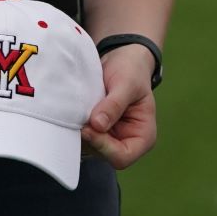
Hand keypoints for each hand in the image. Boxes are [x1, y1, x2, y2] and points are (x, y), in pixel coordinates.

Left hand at [82, 45, 157, 169]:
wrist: (121, 58)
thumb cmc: (131, 71)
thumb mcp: (127, 84)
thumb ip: (114, 105)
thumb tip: (97, 125)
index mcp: (142, 137)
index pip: (121, 157)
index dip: (103, 146)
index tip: (88, 127)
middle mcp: (126, 142)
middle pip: (102, 154)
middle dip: (89, 138)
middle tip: (78, 117)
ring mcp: (109, 138)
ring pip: (89, 147)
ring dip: (80, 132)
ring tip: (77, 111)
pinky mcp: (95, 131)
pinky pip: (82, 137)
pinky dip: (75, 127)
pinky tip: (73, 112)